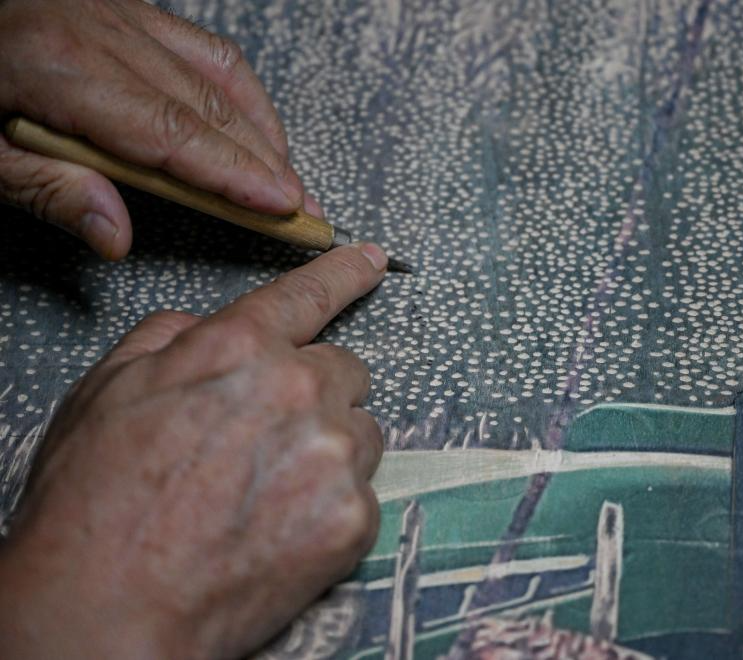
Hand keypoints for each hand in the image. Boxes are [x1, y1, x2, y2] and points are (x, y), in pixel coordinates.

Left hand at [0, 0, 321, 259]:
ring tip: (287, 178)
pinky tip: (257, 123)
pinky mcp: (130, 11)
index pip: (173, 130)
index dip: (234, 172)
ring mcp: (122, 16)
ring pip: (216, 76)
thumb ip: (47, 188)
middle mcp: (103, 33)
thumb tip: (116, 234)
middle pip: (207, 107)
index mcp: (61, 66)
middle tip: (300, 208)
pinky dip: (242, 91)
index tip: (279, 204)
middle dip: (263, 162)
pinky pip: (204, 48)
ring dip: (261, 131)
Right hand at [0, 243, 388, 658]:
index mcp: (239, 350)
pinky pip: (363, 494)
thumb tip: (210, 327)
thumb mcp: (107, 392)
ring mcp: (333, 456)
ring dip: (329, 450)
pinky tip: (280, 530)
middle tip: (268, 438)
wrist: (107, 608)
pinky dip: (331, 508)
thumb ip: (171, 339)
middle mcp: (298, 390)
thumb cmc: (97, 505)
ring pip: (361, 432)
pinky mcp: (354, 517)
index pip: (307, 294)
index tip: (372, 261)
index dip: (343, 273)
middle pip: (346, 371)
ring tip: (268, 491)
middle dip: (316, 395)